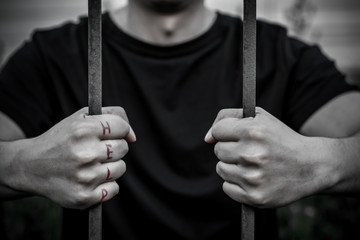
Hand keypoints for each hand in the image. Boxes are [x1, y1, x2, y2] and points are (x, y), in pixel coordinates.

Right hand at [10, 107, 134, 208]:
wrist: (30, 167)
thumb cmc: (61, 139)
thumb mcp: (80, 117)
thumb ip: (112, 115)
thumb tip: (133, 136)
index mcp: (83, 130)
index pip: (122, 127)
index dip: (119, 130)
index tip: (111, 134)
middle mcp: (85, 153)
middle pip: (123, 148)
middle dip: (113, 147)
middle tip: (95, 149)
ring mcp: (85, 177)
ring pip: (121, 168)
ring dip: (110, 166)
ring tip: (90, 164)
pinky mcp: (84, 197)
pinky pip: (114, 188)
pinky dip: (106, 185)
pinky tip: (90, 179)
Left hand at [205, 107, 332, 207]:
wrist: (311, 166)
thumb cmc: (281, 139)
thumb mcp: (259, 117)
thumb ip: (228, 117)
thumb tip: (207, 138)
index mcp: (252, 131)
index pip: (217, 131)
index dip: (227, 133)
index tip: (238, 136)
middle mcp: (252, 154)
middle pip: (218, 151)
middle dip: (230, 149)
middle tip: (250, 151)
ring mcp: (253, 177)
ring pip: (221, 169)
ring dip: (233, 166)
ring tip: (253, 165)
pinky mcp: (255, 196)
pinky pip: (227, 188)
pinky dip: (236, 184)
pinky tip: (253, 178)